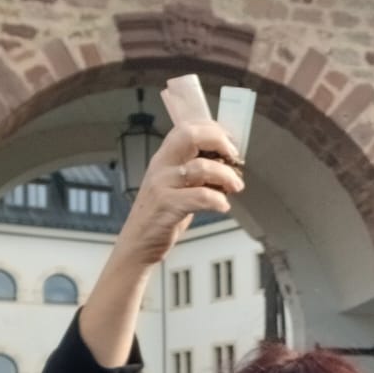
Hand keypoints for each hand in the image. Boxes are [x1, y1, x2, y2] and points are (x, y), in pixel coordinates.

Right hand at [114, 121, 243, 269]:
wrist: (137, 244)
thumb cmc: (160, 216)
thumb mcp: (174, 186)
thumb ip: (194, 171)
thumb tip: (226, 161)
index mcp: (164, 158)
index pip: (187, 128)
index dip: (213, 129)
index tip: (230, 141)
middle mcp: (161, 166)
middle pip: (190, 136)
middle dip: (219, 141)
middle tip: (234, 156)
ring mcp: (163, 185)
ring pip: (201, 167)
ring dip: (226, 175)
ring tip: (236, 186)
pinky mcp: (167, 206)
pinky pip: (200, 197)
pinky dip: (217, 201)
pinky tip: (223, 206)